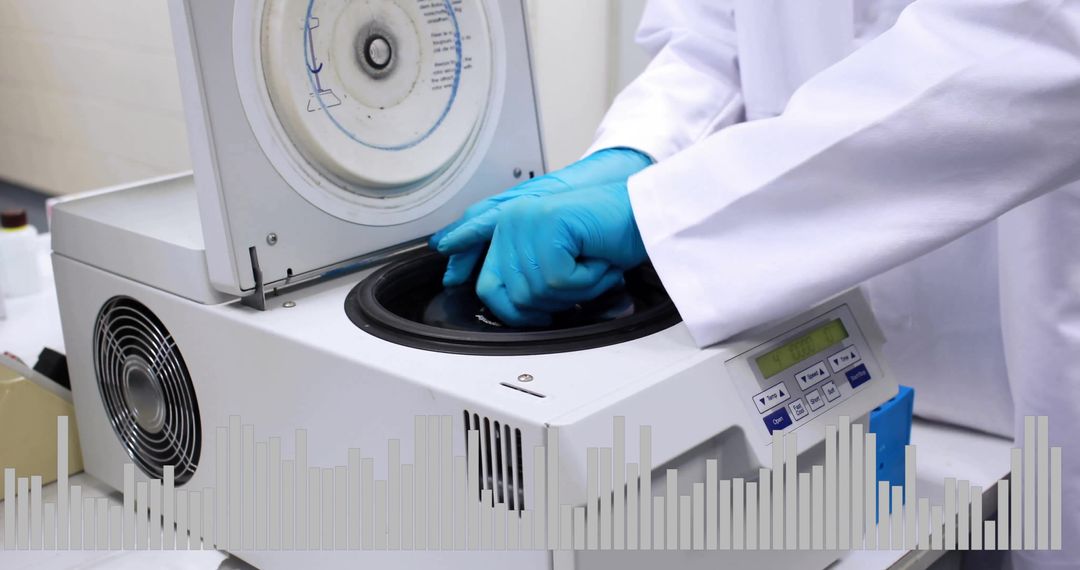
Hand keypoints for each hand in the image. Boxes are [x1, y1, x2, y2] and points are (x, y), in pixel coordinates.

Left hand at [475, 181, 648, 326]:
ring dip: (577, 290)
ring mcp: (527, 220)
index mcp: (508, 230)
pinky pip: (559, 280)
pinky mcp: (547, 223)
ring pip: (538, 292)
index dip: (515, 312)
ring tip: (594, 264)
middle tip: (583, 279)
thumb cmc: (610, 239)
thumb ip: (532, 283)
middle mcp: (511, 222)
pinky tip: (598, 258)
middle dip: (556, 301)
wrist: (645, 214)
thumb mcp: (560, 266)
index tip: (542, 316)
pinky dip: (587, 280)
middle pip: (515, 298)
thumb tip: (516, 314)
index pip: (488, 288)